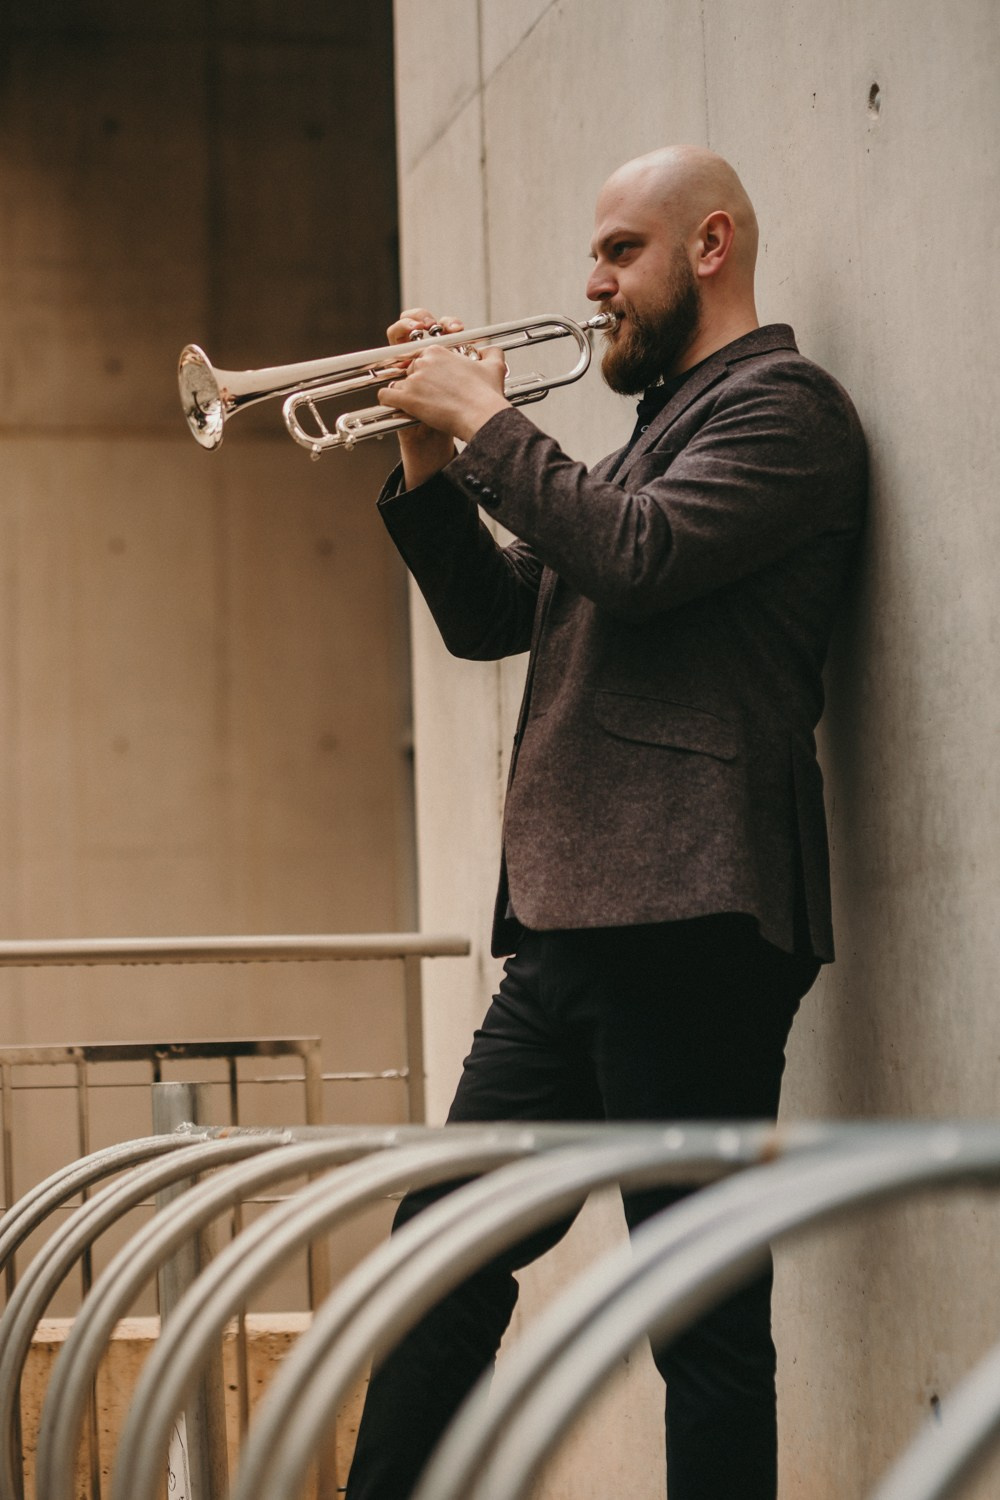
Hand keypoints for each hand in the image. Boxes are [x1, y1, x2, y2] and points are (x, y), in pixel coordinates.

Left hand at [381, 309, 510, 486]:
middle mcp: (424, 361)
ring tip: (421, 405)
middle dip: (419, 382)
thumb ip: (492, 353)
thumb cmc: (487, 395)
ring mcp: (414, 379)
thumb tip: (491, 351)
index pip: (424, 358)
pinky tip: (396, 406)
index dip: (429, 371)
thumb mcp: (494, 367)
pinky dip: (389, 401)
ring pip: (399, 383)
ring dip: (407, 393)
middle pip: (411, 370)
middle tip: (431, 396)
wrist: (482, 416)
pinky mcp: (407, 398)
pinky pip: (386, 396)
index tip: (436, 382)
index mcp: (439, 352)